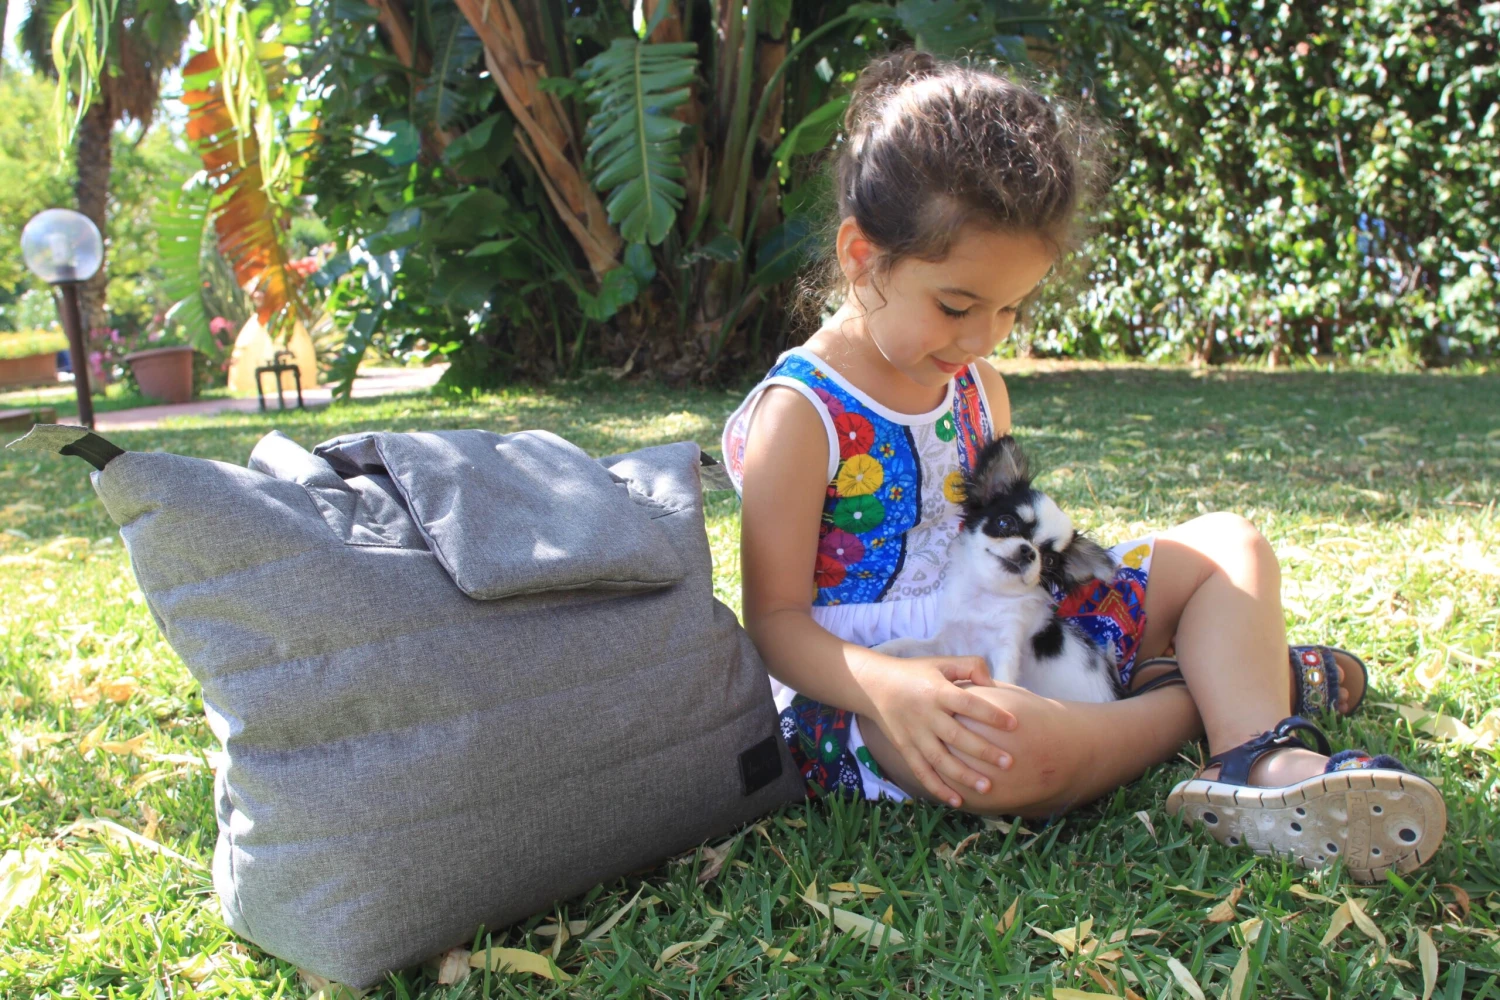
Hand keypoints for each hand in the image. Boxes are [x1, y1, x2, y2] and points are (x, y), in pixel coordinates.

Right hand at [859, 654, 1017, 806]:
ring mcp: (914, 734)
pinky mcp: (905, 749)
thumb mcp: (941, 662)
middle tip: (1009, 763)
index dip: (991, 714)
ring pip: (940, 760)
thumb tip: (992, 683)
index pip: (968, 704)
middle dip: (983, 751)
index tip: (1014, 724)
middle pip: (956, 737)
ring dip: (964, 776)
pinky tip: (957, 801)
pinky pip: (922, 772)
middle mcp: (926, 715)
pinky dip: (938, 788)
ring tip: (988, 788)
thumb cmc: (915, 673)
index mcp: (937, 691)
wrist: (874, 686)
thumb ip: (970, 665)